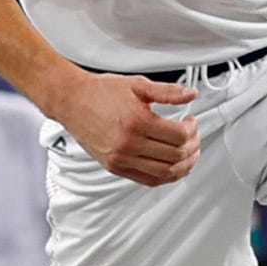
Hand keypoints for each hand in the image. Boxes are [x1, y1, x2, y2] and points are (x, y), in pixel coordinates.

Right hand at [51, 66, 200, 185]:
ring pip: (165, 173)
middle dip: (192, 146)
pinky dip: (166, 176)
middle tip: (194, 137)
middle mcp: (128, 144)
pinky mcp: (115, 167)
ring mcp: (121, 159)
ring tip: (189, 153)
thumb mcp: (138, 85)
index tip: (191, 122)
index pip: (179, 136)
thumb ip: (168, 92)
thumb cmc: (100, 92)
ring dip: (184, 165)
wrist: (72, 101)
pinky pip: (148, 180)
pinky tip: (173, 166)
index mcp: (137, 122)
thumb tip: (191, 94)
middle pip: (175, 155)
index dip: (192, 129)